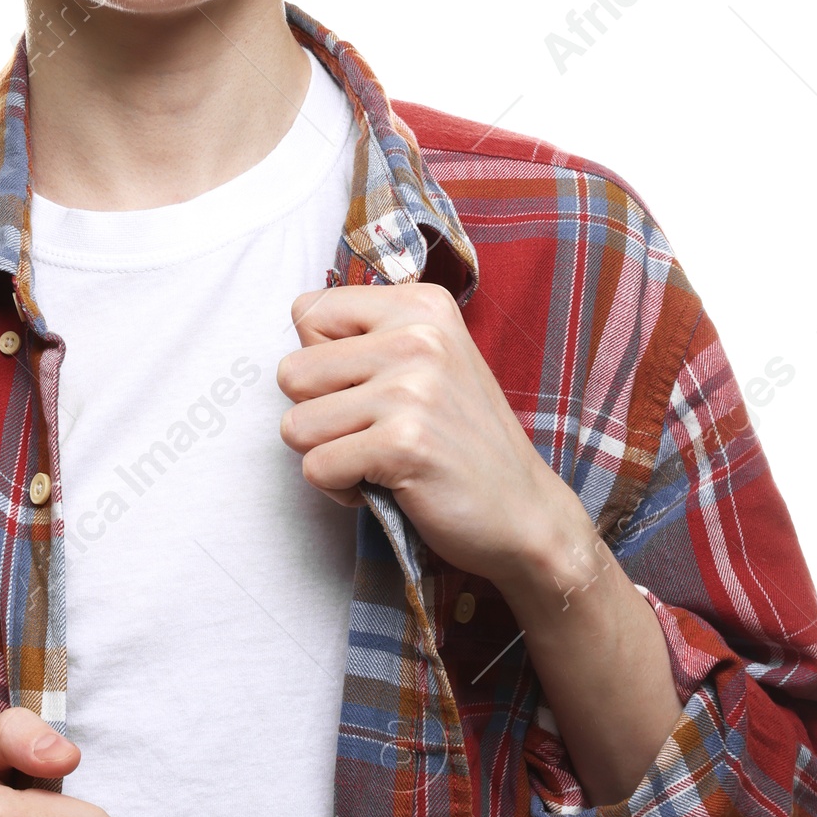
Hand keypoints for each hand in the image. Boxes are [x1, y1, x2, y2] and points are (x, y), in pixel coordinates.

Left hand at [277, 282, 580, 590]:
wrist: (525, 512)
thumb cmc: (460, 438)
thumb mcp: (428, 360)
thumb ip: (366, 339)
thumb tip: (295, 351)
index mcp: (420, 304)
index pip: (307, 311)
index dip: (320, 361)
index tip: (366, 387)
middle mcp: (418, 336)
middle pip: (291, 371)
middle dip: (317, 413)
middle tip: (371, 431)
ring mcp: (412, 389)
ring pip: (296, 424)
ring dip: (328, 455)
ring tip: (378, 459)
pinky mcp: (404, 444)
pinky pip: (316, 468)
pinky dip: (340, 490)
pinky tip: (387, 485)